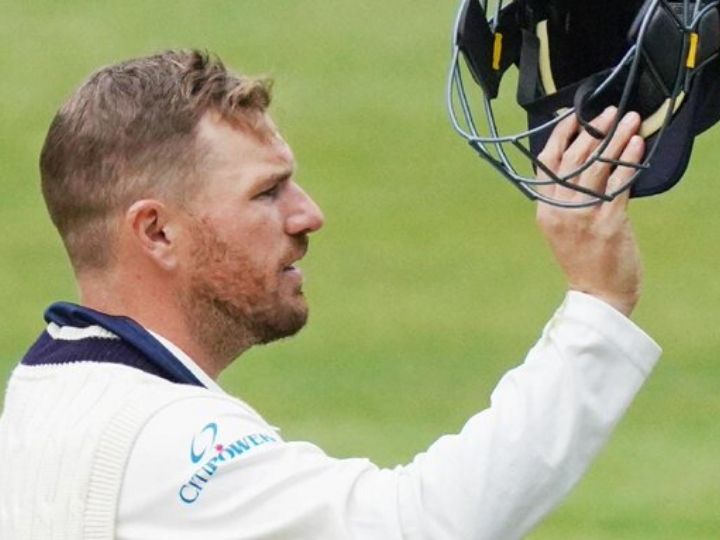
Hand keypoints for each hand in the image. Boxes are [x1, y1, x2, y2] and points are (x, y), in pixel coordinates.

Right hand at [535, 107, 644, 316]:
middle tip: (611, 112)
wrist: (597, 295)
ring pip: (596, 168)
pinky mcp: (607, 224)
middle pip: (572, 160)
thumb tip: (584, 160)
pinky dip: (628, 162)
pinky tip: (636, 145)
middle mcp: (559, 211)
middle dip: (593, 131)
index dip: (561, 136)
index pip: (547, 163)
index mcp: (544, 209)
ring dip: (614, 139)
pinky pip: (618, 185)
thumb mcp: (562, 227)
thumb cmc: (583, 260)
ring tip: (629, 119)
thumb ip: (566, 198)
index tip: (575, 115)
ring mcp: (582, 217)